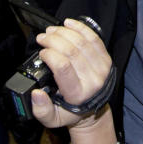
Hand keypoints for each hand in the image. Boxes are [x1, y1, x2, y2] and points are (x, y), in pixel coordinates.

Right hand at [31, 19, 113, 141]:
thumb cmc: (71, 111)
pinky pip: (94, 38)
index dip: (50, 55)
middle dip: (53, 40)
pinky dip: (80, 28)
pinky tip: (68, 24)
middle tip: (42, 38)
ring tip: (51, 31)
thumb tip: (36, 94)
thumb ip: (41, 110)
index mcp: (78, 94)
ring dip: (64, 32)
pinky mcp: (106, 59)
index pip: (64, 67)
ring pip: (82, 42)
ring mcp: (101, 68)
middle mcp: (92, 80)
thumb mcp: (53, 119)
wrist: (93, 110)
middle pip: (72, 51)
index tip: (41, 53)